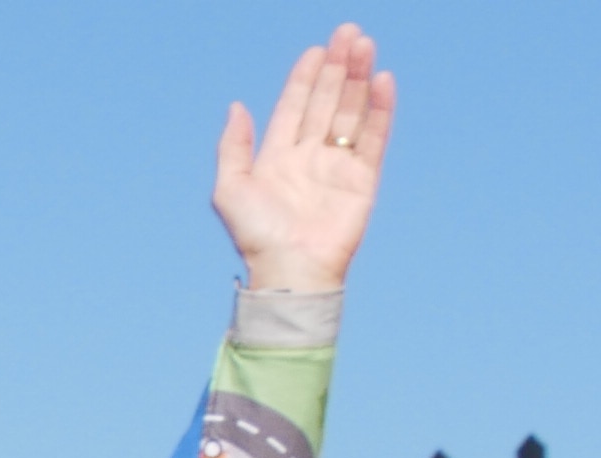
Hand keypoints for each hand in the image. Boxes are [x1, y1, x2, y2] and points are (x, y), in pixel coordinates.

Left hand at [213, 23, 391, 295]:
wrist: (290, 269)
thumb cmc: (256, 235)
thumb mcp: (230, 187)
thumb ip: (233, 146)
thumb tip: (236, 106)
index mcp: (277, 157)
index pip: (294, 106)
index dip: (305, 77)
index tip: (316, 49)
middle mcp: (308, 156)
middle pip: (326, 101)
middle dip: (337, 67)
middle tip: (348, 34)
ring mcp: (337, 165)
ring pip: (351, 111)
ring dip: (358, 79)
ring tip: (365, 46)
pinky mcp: (363, 178)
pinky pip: (374, 136)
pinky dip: (379, 108)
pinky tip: (382, 81)